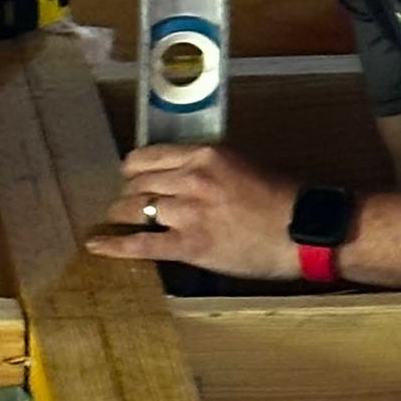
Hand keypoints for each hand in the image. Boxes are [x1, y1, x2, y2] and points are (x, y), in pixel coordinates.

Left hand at [87, 145, 298, 280]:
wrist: (304, 230)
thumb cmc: (282, 200)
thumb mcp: (241, 166)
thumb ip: (207, 169)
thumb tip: (180, 179)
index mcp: (204, 154)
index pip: (148, 157)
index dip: (133, 171)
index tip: (130, 178)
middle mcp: (190, 178)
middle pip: (137, 184)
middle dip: (128, 196)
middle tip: (127, 206)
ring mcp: (188, 212)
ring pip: (134, 210)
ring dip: (121, 217)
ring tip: (114, 222)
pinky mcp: (189, 245)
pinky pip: (140, 244)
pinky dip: (114, 246)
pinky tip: (96, 247)